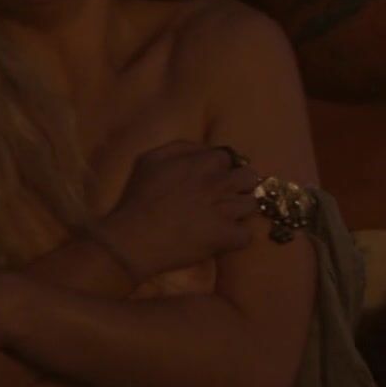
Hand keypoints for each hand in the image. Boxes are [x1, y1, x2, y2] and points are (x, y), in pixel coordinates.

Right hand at [99, 140, 260, 278]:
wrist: (134, 238)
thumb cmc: (137, 198)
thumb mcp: (150, 159)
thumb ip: (180, 148)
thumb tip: (202, 149)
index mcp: (202, 163)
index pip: (228, 158)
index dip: (220, 168)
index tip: (213, 178)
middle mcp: (219, 183)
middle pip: (249, 177)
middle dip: (240, 185)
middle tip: (226, 195)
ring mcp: (225, 210)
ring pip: (251, 205)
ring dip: (240, 211)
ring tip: (226, 218)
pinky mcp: (226, 237)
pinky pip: (246, 234)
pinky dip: (237, 237)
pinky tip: (224, 238)